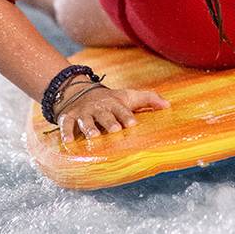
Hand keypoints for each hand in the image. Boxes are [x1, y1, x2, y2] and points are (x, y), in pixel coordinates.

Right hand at [55, 82, 169, 142]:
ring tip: (94, 136)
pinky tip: (68, 142)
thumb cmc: (111, 100)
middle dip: (109, 122)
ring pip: (86, 120)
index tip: (132, 124)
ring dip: (90, 128)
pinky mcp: (69, 117)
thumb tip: (169, 106)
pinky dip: (66, 132)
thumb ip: (149, 99)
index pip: (122, 109)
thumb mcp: (129, 96)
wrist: (79, 91)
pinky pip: (66, 124)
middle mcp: (99, 107)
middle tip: (115, 130)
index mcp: (114, 103)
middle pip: (104, 115)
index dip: (126, 116)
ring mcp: (84, 112)